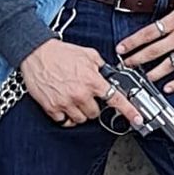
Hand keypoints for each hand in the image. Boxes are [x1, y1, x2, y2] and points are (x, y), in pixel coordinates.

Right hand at [20, 39, 142, 127]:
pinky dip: (66, 116)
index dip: (129, 111)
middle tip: (85, 95)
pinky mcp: (52, 108)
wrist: (36, 53)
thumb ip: (102, 66)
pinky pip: (65, 121)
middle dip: (93, 106)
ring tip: (73, 98)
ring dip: (80, 112)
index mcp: (92, 80)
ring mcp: (66, 103)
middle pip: (95, 113)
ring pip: (81, 119)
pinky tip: (64, 105)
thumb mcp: (88, 54)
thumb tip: (110, 74)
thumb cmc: (60, 53)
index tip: (137, 119)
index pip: (115, 99)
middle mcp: (80, 94)